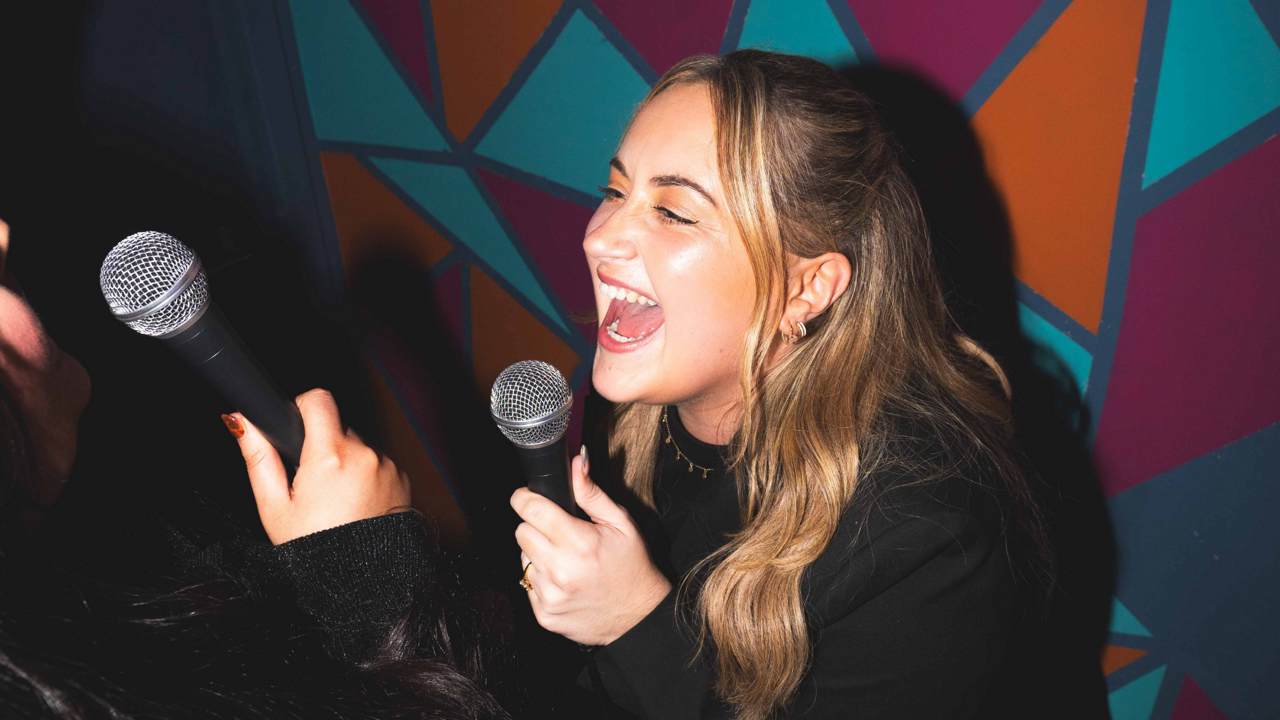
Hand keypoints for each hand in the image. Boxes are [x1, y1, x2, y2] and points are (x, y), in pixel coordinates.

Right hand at [229, 389, 410, 543]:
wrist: (359, 583)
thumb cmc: (314, 550)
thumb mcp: (274, 507)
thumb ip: (258, 457)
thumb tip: (240, 422)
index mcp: (329, 456)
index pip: (318, 400)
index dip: (303, 407)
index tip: (296, 426)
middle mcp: (364, 454)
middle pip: (337, 428)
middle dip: (322, 447)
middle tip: (311, 484)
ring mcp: (386, 466)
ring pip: (358, 447)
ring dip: (345, 463)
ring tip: (334, 501)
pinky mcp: (402, 478)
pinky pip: (378, 463)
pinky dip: (365, 477)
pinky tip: (354, 505)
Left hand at [512, 447, 671, 645]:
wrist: (638, 616)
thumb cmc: (632, 566)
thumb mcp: (621, 523)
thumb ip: (592, 493)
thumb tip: (576, 461)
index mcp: (580, 543)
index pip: (531, 510)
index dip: (524, 498)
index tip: (528, 496)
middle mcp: (561, 571)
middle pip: (521, 532)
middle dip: (535, 527)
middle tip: (558, 532)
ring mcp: (550, 596)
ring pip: (522, 558)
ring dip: (538, 554)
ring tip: (565, 560)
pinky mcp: (544, 615)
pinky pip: (527, 584)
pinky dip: (541, 579)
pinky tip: (564, 581)